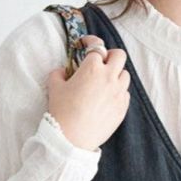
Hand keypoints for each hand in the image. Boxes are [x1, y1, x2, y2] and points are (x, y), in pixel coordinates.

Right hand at [46, 36, 130, 151]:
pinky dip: (118, 92)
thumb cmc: (62, 112)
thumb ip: (59, 73)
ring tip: (105, 83)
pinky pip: (125, 94)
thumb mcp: (54, 87)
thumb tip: (63, 71)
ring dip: (116, 75)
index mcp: (92, 68)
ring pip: (125, 75)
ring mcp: (118, 93)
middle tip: (102, 62)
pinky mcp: (122, 109)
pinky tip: (108, 98)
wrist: (71, 139)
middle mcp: (109, 77)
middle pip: (119, 56)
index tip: (87, 44)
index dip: (91, 42)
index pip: (97, 46)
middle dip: (111, 56)